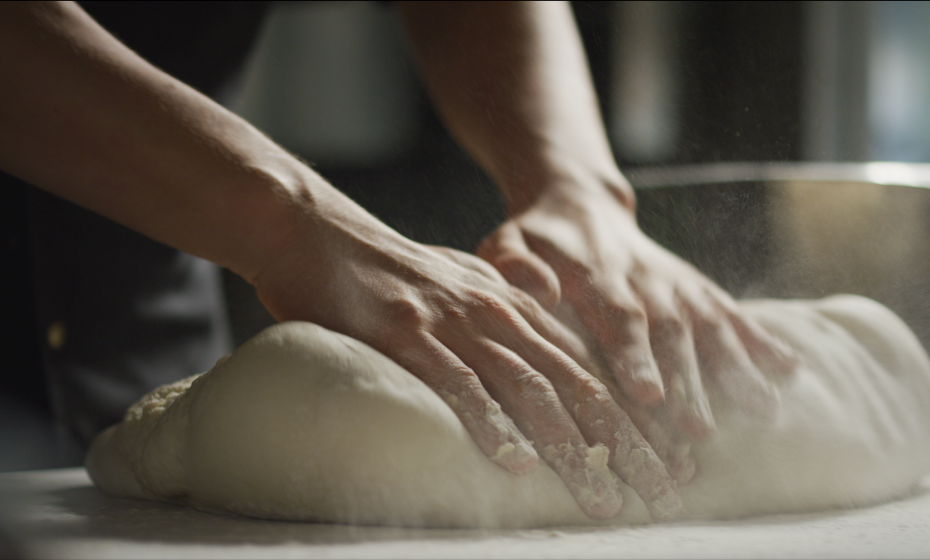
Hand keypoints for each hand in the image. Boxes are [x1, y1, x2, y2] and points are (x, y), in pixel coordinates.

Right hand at [250, 190, 679, 519]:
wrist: (319, 230)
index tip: (665, 462)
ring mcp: (454, 323)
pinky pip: (457, 384)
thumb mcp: (462, 279)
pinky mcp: (406, 334)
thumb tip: (542, 323)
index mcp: (514, 306)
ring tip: (603, 497)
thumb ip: (507, 303)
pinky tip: (513, 464)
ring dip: (572, 449)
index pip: (588, 367)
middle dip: (624, 443)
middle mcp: (497, 314)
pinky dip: (488, 424)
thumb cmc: (389, 268)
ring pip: (529, 389)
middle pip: (575, 384)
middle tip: (662, 493)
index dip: (633, 417)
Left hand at [478, 172, 799, 438]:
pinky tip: (790, 370)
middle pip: (670, 333)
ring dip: (734, 369)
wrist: (578, 202)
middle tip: (699, 432)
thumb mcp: (506, 242)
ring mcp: (675, 284)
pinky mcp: (696, 288)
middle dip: (688, 382)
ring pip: (708, 326)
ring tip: (761, 410)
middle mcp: (644, 280)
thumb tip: (538, 290)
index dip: (635, 355)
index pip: (618, 317)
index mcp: (593, 276)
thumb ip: (513, 264)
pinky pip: (731, 312)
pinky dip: (760, 340)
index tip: (648, 394)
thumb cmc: (535, 237)